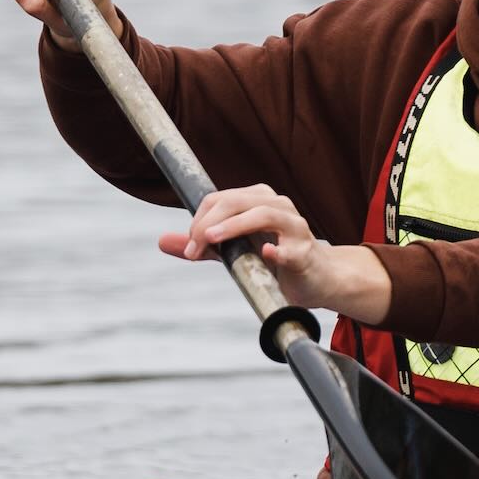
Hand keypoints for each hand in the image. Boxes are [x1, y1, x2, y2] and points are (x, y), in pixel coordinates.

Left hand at [161, 184, 394, 323]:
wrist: (316, 279)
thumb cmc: (274, 260)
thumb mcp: (235, 250)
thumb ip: (203, 245)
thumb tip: (162, 241)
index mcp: (258, 199)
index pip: (220, 198)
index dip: (199, 219)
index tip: (188, 245)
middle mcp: (277, 205)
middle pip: (237, 201)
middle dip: (209, 223)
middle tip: (194, 247)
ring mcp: (294, 226)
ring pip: (264, 214)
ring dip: (234, 226)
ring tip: (213, 240)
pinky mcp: (306, 252)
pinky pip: (290, 249)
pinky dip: (277, 250)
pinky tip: (265, 252)